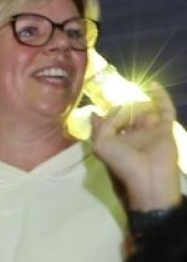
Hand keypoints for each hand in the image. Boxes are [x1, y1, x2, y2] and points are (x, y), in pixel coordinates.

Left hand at [92, 83, 181, 209]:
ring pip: (145, 111)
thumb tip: (96, 113)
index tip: (107, 104)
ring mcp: (150, 131)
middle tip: (126, 106)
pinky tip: (153, 85)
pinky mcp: (166, 129)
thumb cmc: (122, 162)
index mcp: (116, 141)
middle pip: (129, 114)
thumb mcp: (101, 145)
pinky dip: (161, 97)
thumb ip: (101, 126)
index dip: (111, 113)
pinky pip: (165, 109)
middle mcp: (133, 135)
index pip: (113, 121)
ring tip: (137, 103)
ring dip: (140, 104)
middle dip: (126, 108)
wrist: (149, 176)